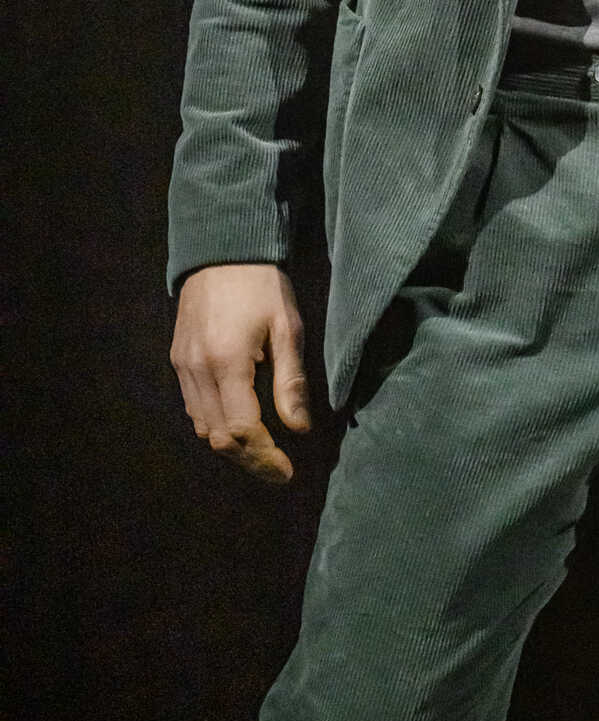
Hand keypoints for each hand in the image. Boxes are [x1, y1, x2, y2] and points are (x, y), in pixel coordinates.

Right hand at [171, 262, 310, 484]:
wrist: (222, 248)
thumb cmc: (262, 283)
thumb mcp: (286, 326)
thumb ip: (291, 381)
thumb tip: (299, 429)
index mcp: (227, 362)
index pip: (242, 430)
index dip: (265, 457)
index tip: (287, 472)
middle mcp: (197, 370)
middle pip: (218, 438)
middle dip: (249, 459)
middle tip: (277, 470)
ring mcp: (182, 366)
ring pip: (202, 427)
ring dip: (231, 446)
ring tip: (263, 451)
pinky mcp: (177, 360)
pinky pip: (193, 407)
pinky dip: (215, 423)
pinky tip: (239, 422)